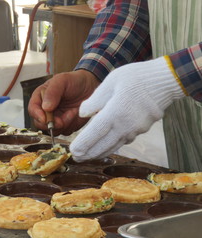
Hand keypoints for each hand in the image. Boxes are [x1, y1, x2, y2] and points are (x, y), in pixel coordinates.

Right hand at [28, 70, 99, 135]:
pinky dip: (70, 126)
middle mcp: (46, 110)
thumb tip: (45, 107)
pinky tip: (75, 114)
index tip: (45, 119)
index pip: (33, 109)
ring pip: (52, 130)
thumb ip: (53, 91)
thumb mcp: (62, 80)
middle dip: (50, 124)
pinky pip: (64, 131)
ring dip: (62, 124)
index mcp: (41, 97)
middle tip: (61, 121)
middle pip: (39, 123)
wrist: (91, 87)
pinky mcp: (66, 125)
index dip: (37, 115)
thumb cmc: (75, 81)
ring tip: (72, 112)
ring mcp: (55, 118)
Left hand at [70, 56, 184, 161]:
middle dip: (88, 154)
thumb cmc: (136, 77)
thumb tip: (82, 114)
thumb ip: (94, 100)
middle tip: (76, 158)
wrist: (165, 80)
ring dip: (99, 153)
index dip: (83, 144)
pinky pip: (123, 141)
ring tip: (87, 157)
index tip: (73, 151)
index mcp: (115, 112)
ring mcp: (135, 130)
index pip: (95, 132)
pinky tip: (105, 147)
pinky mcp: (141, 130)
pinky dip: (111, 147)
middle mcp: (125, 125)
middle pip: (103, 145)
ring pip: (113, 146)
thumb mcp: (111, 81)